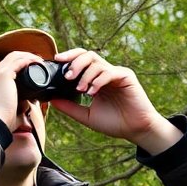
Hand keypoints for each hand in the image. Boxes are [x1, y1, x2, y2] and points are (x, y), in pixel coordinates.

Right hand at [0, 51, 46, 130]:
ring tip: (40, 60)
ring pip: (15, 56)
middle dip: (26, 56)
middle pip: (11, 57)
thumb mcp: (11, 108)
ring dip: (29, 56)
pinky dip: (30, 60)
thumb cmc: (2, 120)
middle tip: (39, 61)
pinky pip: (19, 61)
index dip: (20, 62)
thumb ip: (19, 104)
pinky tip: (38, 63)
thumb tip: (29, 103)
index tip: (32, 66)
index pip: (6, 65)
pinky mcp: (4, 75)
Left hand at [46, 49, 182, 153]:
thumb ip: (69, 107)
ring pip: (97, 62)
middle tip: (67, 76)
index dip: (69, 57)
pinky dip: (98, 80)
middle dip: (75, 62)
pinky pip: (109, 72)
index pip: (81, 60)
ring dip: (85, 75)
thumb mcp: (86, 116)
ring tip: (81, 89)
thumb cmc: (114, 123)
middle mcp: (105, 73)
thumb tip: (51, 100)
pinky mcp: (126, 76)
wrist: (135, 130)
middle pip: (88, 55)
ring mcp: (116, 73)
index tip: (56, 61)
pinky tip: (92, 92)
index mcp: (96, 79)